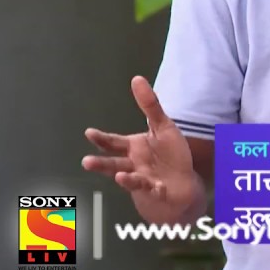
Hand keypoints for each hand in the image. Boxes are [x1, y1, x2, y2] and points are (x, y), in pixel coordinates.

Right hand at [81, 76, 202, 223]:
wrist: (183, 183)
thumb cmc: (168, 154)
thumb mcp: (163, 126)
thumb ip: (150, 105)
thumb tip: (136, 78)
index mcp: (133, 148)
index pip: (113, 143)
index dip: (101, 139)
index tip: (89, 132)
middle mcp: (133, 165)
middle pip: (114, 164)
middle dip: (101, 164)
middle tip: (86, 162)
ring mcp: (143, 180)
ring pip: (131, 180)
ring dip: (126, 179)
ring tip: (120, 176)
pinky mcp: (157, 191)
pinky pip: (156, 190)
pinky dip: (156, 189)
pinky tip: (158, 187)